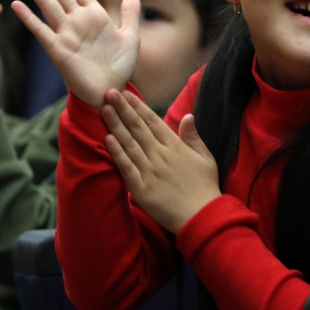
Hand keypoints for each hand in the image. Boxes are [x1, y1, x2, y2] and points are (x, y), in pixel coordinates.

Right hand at [12, 0, 139, 106]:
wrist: (111, 91)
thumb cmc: (119, 67)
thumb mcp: (130, 38)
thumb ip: (130, 16)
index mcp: (93, 15)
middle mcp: (77, 21)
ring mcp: (66, 34)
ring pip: (48, 4)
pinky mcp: (58, 51)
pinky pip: (41, 31)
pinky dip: (29, 18)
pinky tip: (17, 5)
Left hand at [102, 88, 220, 232]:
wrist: (201, 216)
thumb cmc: (205, 186)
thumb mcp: (205, 157)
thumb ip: (193, 137)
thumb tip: (187, 116)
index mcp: (175, 146)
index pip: (152, 121)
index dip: (138, 106)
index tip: (126, 93)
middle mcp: (160, 155)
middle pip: (137, 128)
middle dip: (122, 109)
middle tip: (108, 93)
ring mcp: (149, 171)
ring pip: (129, 144)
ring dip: (115, 125)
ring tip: (105, 109)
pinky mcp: (140, 188)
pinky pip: (126, 167)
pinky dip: (116, 152)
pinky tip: (107, 139)